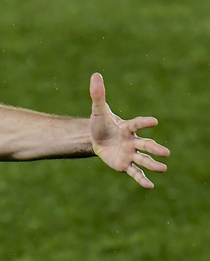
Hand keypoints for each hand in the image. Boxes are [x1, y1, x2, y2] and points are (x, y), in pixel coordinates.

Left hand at [89, 72, 168, 188]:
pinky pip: (135, 173)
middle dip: (155, 148)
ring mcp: (130, 154)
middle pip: (145, 144)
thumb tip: (95, 75)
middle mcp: (132, 141)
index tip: (154, 121)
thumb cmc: (100, 124)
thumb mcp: (98, 111)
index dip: (144, 122)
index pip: (137, 124)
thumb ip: (98, 95)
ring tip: (163, 168)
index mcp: (127, 127)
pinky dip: (142, 179)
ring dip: (153, 164)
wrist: (95, 139)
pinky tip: (150, 186)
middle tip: (165, 152)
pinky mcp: (125, 165)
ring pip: (143, 159)